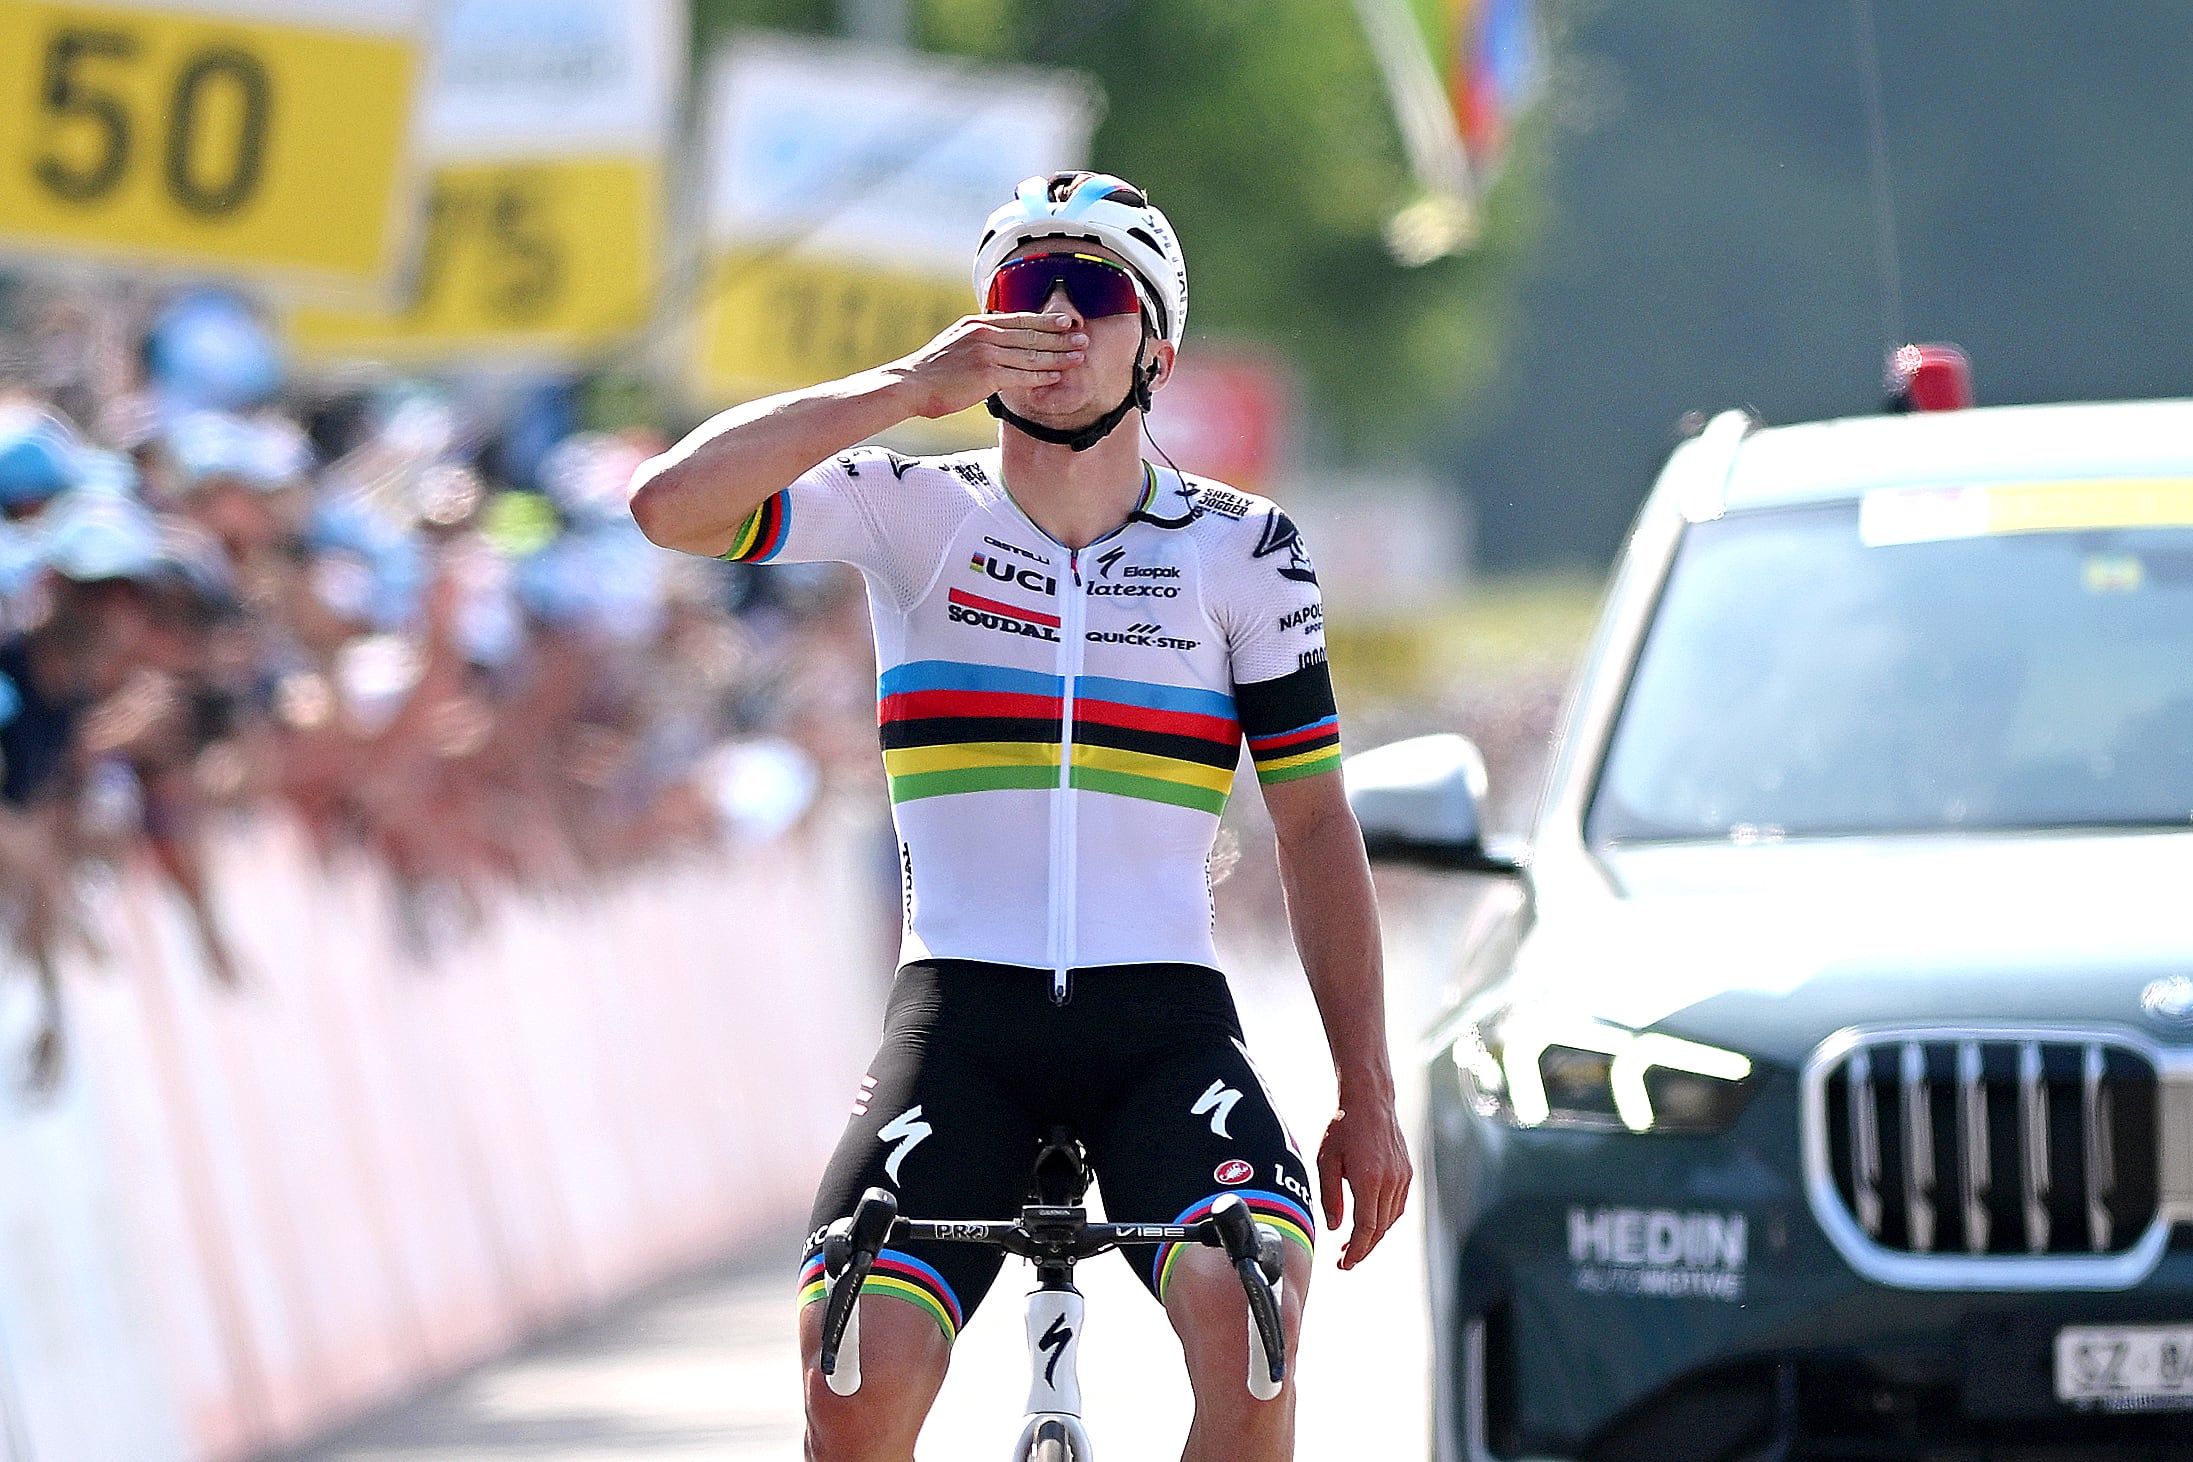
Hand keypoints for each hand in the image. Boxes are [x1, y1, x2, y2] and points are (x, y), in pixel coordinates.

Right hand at [887, 313, 1087, 418]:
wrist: (910, 385)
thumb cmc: (930, 370)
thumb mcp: (954, 342)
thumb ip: (977, 338)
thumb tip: (994, 339)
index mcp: (977, 324)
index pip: (1019, 320)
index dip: (1046, 321)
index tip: (1066, 321)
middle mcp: (985, 334)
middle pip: (1031, 335)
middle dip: (1060, 338)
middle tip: (1083, 338)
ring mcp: (986, 354)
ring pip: (1031, 355)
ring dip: (1058, 357)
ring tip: (1078, 357)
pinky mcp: (987, 376)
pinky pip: (1021, 375)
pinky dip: (1041, 376)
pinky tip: (1055, 376)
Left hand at [1315, 1095, 1411, 1269]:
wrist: (1369, 1101)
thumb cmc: (1343, 1127)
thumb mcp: (1326, 1160)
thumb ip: (1330, 1196)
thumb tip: (1335, 1228)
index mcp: (1369, 1180)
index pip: (1366, 1228)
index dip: (1356, 1251)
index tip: (1344, 1264)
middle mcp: (1391, 1182)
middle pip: (1380, 1229)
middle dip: (1363, 1249)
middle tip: (1345, 1261)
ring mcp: (1403, 1178)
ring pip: (1391, 1220)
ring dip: (1374, 1236)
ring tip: (1354, 1244)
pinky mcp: (1407, 1173)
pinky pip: (1398, 1205)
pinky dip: (1385, 1219)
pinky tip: (1370, 1222)